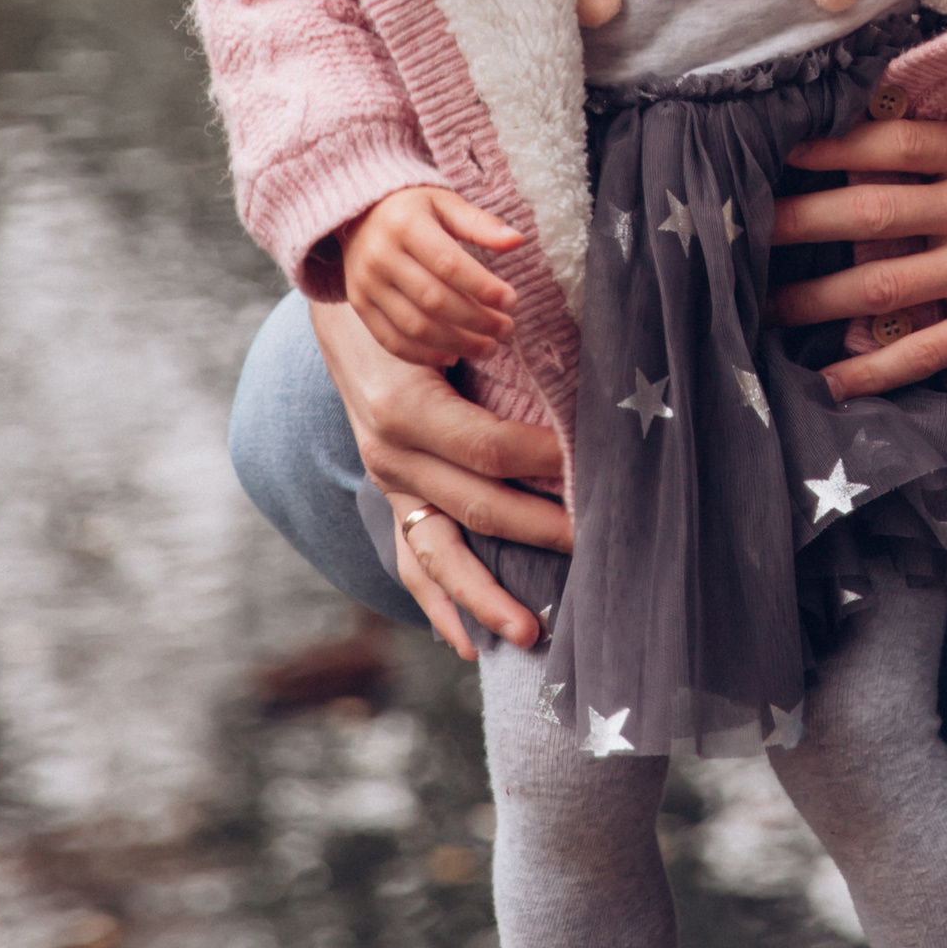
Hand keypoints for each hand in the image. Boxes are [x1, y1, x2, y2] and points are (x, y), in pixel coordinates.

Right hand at [311, 296, 572, 660]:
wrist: (346, 310)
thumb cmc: (416, 304)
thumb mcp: (452, 315)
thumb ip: (505, 346)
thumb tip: (582, 373)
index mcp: (405, 407)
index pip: (490, 448)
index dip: (547, 460)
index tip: (598, 465)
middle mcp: (391, 453)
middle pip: (478, 506)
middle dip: (544, 529)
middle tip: (600, 546)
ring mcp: (388, 483)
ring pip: (440, 553)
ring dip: (487, 596)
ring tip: (531, 633)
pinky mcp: (391, 498)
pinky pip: (413, 561)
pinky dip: (439, 605)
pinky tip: (467, 643)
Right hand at [338, 184, 521, 366]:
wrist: (358, 214)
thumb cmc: (413, 208)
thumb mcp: (445, 203)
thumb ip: (479, 224)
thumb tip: (516, 241)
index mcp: (405, 226)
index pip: (449, 264)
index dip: (483, 287)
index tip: (512, 301)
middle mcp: (380, 257)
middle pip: (434, 300)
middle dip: (477, 321)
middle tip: (507, 330)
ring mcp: (366, 284)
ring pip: (415, 326)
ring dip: (457, 343)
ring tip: (489, 347)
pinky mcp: (359, 305)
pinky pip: (391, 340)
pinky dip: (424, 355)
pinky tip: (454, 355)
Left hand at [771, 42, 946, 397]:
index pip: (888, 140)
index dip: (825, 147)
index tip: (778, 152)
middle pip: (863, 211)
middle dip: (791, 223)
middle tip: (737, 234)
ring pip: (879, 283)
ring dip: (812, 300)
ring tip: (761, 311)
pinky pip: (926, 348)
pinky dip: (874, 368)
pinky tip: (835, 380)